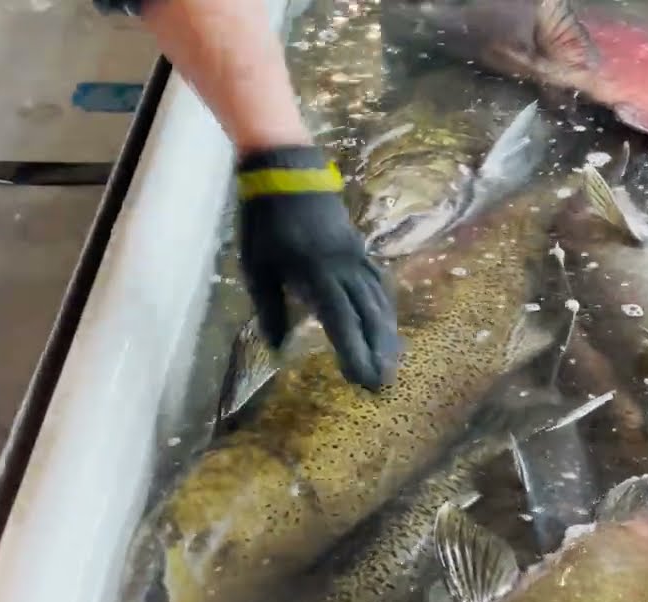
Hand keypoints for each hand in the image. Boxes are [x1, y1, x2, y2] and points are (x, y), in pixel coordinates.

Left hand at [236, 146, 399, 390]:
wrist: (287, 172)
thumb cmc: (264, 220)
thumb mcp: (256, 266)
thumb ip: (269, 308)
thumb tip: (277, 347)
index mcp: (316, 273)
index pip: (341, 320)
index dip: (353, 352)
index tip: (360, 379)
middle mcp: (344, 268)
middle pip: (368, 315)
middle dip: (376, 351)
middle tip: (381, 384)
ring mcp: (355, 257)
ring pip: (378, 300)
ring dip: (385, 333)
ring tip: (390, 362)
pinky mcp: (358, 249)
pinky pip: (378, 283)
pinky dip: (384, 307)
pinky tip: (387, 322)